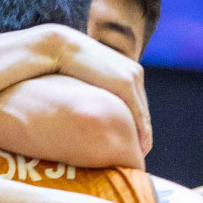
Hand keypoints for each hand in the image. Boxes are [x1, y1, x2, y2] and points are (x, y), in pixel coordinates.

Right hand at [50, 27, 151, 154]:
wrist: (59, 47)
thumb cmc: (64, 65)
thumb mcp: (85, 80)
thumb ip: (94, 91)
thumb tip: (90, 109)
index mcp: (126, 70)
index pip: (137, 103)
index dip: (136, 124)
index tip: (134, 142)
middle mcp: (135, 73)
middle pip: (144, 111)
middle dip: (143, 133)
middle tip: (140, 153)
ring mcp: (132, 78)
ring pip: (144, 116)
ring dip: (143, 136)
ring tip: (139, 154)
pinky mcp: (125, 84)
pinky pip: (139, 115)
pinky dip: (141, 133)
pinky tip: (138, 148)